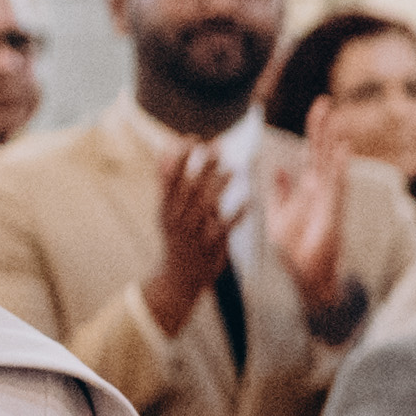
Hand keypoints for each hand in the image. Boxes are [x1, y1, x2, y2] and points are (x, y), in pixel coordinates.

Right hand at [144, 136, 232, 336]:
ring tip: (234, 170)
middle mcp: (177, 218)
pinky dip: (237, 214)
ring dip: (220, 186)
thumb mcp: (166, 211)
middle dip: (203, 166)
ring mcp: (193, 233)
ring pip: (206, 206)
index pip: (169, 177)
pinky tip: (250, 200)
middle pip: (189, 188)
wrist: (178, 277)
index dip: (180, 157)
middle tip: (218, 147)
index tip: (192, 138)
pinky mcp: (210, 246)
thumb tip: (166, 152)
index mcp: (165, 207)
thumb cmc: (176, 236)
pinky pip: (225, 228)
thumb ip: (168, 183)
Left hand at [265, 114, 354, 319]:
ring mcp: (329, 200)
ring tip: (334, 120)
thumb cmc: (295, 250)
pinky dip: (339, 167)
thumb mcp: (278, 215)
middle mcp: (322, 190)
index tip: (318, 107)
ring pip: (331, 164)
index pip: (312, 153)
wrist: (305, 277)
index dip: (315, 130)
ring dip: (332, 142)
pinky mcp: (333, 213)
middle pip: (322, 152)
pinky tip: (341, 150)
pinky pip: (337, 186)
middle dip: (323, 127)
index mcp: (309, 188)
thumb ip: (279, 192)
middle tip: (324, 101)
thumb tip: (278, 168)